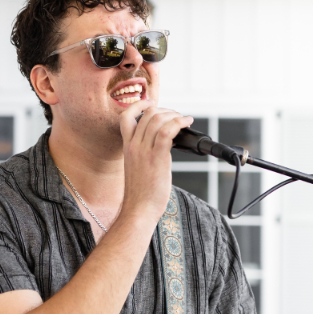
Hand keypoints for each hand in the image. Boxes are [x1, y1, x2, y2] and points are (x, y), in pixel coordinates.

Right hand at [118, 102, 192, 222]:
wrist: (139, 209)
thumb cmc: (141, 194)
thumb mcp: (137, 168)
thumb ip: (144, 154)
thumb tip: (162, 145)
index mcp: (127, 147)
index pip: (126, 117)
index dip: (139, 105)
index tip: (151, 104)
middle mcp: (133, 146)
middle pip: (147, 114)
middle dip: (165, 110)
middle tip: (176, 116)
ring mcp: (143, 151)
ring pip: (158, 120)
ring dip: (174, 115)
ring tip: (184, 120)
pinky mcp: (156, 158)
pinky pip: (166, 131)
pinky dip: (178, 122)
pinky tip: (187, 123)